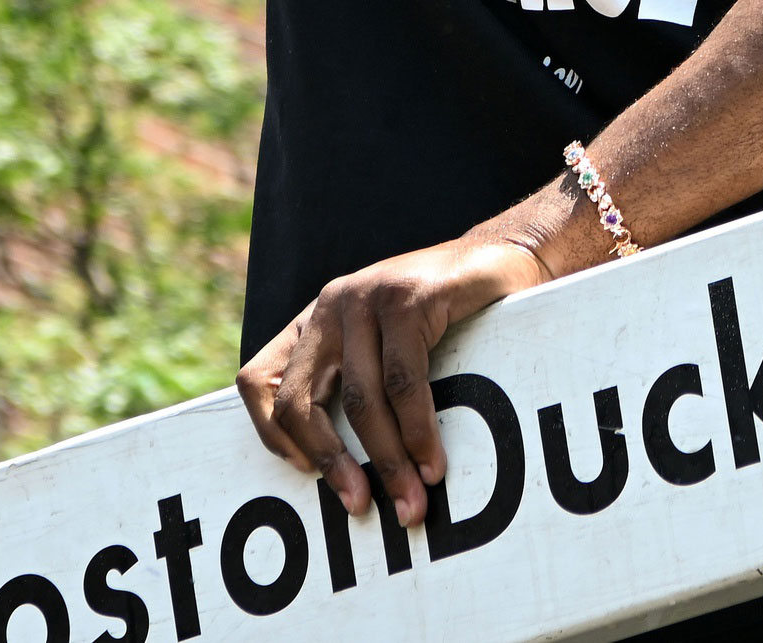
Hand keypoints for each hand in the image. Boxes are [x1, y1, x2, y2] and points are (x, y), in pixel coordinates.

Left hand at [238, 234, 546, 525]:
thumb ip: (358, 381)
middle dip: (332, 463)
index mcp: (316, 321)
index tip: (305, 476)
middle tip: (361, 505)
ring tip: (413, 499)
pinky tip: (432, 461)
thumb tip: (347, 473)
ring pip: (360, 399)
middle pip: (302, 400)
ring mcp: (368, 297)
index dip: (271, 435)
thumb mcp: (384, 344)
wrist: (503, 257)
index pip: (259, 381)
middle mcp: (332, 305)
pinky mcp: (408, 299)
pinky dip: (418, 432)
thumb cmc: (443, 316)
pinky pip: (403, 382)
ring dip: (387, 460)